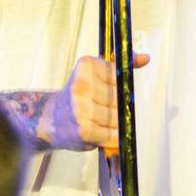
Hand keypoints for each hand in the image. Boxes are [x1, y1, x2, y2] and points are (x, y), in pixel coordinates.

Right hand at [36, 53, 150, 151]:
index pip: (120, 77)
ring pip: (118, 119)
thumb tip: (145, 58)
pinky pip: (112, 135)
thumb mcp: (94, 74)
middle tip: (101, 109)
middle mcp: (82, 86)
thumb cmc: (77, 97)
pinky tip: (99, 132)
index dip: (119, 88)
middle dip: (117, 108)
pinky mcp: (84, 129)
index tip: (109, 92)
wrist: (50, 119)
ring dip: (114, 125)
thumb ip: (119, 66)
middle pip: (120, 100)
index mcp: (86, 66)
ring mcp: (82, 108)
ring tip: (98, 121)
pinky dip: (110, 137)